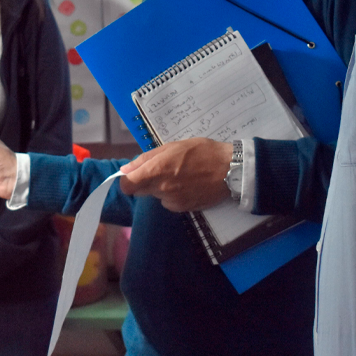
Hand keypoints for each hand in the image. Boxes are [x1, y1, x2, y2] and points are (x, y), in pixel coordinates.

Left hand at [118, 138, 233, 211]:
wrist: (230, 169)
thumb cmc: (201, 152)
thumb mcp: (172, 147)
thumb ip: (146, 159)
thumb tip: (125, 169)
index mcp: (156, 170)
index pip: (126, 186)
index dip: (127, 181)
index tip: (134, 175)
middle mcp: (161, 188)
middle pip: (140, 191)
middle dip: (145, 182)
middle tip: (162, 171)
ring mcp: (173, 201)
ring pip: (156, 196)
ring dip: (161, 188)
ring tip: (180, 176)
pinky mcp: (183, 209)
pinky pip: (169, 203)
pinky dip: (173, 196)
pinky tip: (187, 185)